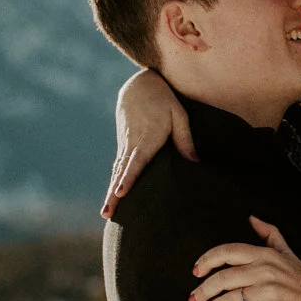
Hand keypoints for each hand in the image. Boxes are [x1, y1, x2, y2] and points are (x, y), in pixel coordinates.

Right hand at [101, 70, 194, 217]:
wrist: (139, 86)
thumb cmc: (164, 100)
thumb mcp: (179, 114)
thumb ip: (185, 138)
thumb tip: (195, 162)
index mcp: (147, 137)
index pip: (136, 160)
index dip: (129, 177)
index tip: (121, 191)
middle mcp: (132, 143)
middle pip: (121, 172)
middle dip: (114, 194)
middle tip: (107, 213)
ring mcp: (126, 145)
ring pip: (117, 172)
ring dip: (111, 193)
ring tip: (106, 213)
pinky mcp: (124, 146)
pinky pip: (118, 167)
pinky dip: (114, 182)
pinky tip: (112, 199)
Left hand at [191, 219, 300, 300]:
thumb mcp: (287, 253)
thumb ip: (269, 234)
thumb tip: (252, 218)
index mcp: (266, 255)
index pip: (227, 252)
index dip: (206, 261)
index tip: (196, 271)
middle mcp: (266, 271)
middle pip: (223, 278)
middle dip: (203, 291)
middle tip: (193, 299)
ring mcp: (270, 293)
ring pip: (229, 300)